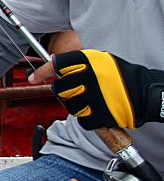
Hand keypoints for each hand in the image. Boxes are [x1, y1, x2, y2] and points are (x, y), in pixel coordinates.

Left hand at [29, 50, 163, 129]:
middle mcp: (90, 77)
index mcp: (89, 61)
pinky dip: (86, 119)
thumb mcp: (101, 60)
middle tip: (74, 92)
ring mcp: (94, 96)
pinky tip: (95, 112)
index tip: (33, 78)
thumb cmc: (122, 76)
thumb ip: (78, 62)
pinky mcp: (101, 114)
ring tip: (88, 101)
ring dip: (74, 105)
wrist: (147, 93)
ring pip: (68, 104)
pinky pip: (82, 119)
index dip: (43, 71)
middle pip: (59, 87)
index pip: (57, 64)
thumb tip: (54, 63)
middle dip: (63, 91)